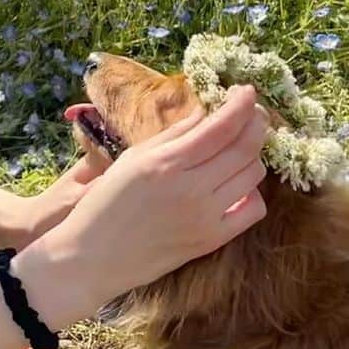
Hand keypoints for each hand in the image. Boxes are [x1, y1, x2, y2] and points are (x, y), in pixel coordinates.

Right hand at [13, 85, 267, 329]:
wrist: (92, 257)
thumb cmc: (104, 203)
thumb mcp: (132, 158)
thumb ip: (172, 134)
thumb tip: (205, 113)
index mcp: (167, 163)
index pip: (221, 127)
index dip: (241, 104)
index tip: (246, 91)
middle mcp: (191, 189)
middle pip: (245, 148)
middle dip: (256, 124)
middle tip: (253, 113)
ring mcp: (204, 217)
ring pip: (253, 175)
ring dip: (253, 155)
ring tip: (239, 147)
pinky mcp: (210, 241)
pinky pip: (252, 211)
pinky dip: (253, 192)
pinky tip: (237, 185)